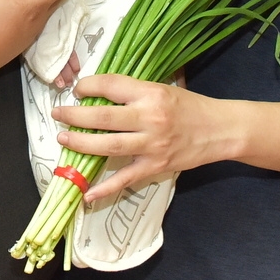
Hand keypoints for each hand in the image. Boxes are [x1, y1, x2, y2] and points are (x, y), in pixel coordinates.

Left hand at [55, 72, 232, 203]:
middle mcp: (150, 118)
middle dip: (75, 116)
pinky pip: (125, 179)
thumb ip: (134, 91)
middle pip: (103, 117)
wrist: (221, 130)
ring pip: (108, 146)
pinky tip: (86, 193)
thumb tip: (99, 91)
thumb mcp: (163, 89)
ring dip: (81, 144)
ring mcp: (152, 145)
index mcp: (150, 93)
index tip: (76, 90)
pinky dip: (104, 188)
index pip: (111, 85)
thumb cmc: (190, 106)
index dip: (88, 86)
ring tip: (63, 139)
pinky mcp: (155, 166)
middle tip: (58, 115)